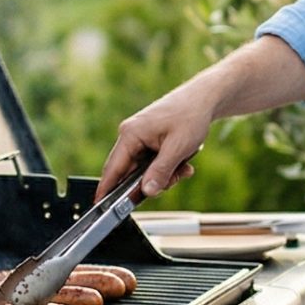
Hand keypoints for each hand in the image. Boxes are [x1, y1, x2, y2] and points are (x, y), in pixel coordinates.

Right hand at [100, 82, 212, 198]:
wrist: (204, 98)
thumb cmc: (190, 115)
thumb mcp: (177, 149)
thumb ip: (160, 172)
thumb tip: (147, 192)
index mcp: (131, 134)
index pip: (113, 168)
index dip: (106, 189)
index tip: (100, 207)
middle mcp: (131, 135)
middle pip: (131, 172)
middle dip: (153, 181)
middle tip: (173, 179)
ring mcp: (140, 137)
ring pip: (145, 169)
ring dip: (165, 173)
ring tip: (183, 166)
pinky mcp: (150, 139)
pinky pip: (153, 162)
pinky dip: (168, 166)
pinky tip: (183, 161)